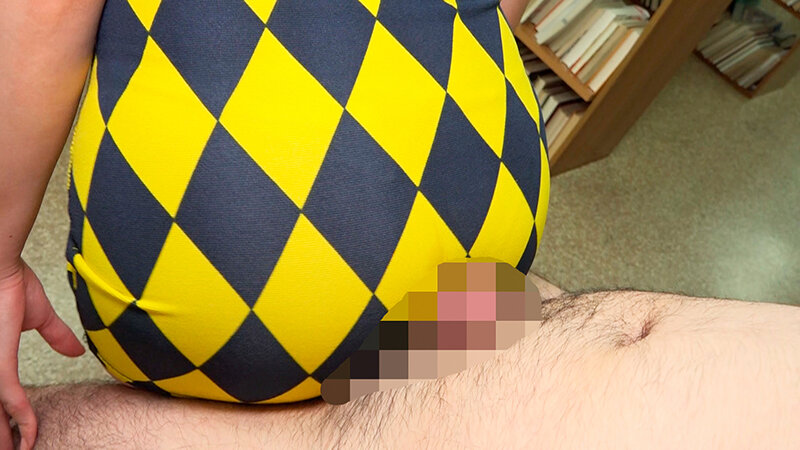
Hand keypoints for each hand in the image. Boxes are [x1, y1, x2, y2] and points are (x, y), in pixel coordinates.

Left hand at [0, 258, 84, 449]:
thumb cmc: (10, 279)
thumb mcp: (37, 315)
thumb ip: (56, 336)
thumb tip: (77, 350)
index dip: (6, 417)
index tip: (17, 434)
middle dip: (0, 434)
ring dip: (5, 437)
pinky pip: (10, 401)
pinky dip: (22, 422)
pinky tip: (29, 436)